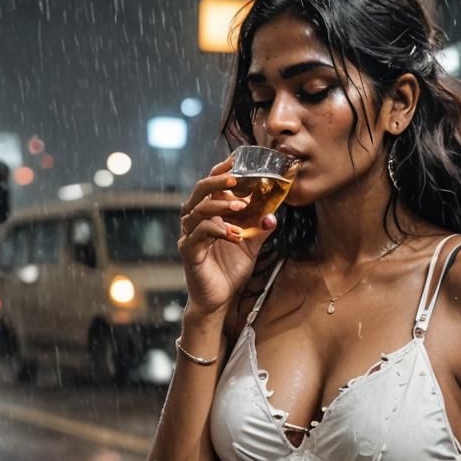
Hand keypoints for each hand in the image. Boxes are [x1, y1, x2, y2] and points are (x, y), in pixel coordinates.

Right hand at [178, 156, 277, 314]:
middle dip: (217, 182)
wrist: (218, 300)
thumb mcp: (250, 247)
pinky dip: (217, 230)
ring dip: (221, 206)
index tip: (236, 160)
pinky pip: (199, 234)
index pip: (212, 187)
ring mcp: (190, 235)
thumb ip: (259, 229)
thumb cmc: (229, 271)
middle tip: (236, 179)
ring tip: (241, 207)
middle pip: (200, 191)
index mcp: (209, 215)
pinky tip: (233, 234)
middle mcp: (196, 221)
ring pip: (198, 210)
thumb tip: (272, 215)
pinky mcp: (189, 251)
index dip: (221, 172)